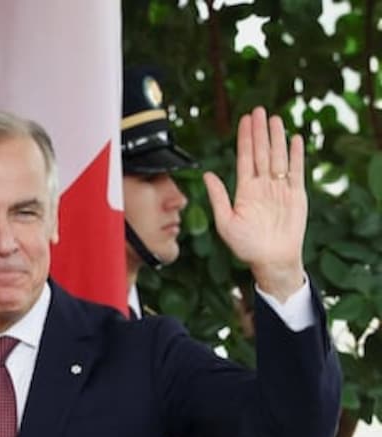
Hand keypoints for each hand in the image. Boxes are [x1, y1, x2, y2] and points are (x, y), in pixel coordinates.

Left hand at [204, 107, 306, 301]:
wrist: (271, 260)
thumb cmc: (246, 246)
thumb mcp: (225, 222)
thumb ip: (218, 197)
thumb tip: (207, 175)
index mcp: (244, 189)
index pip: (244, 157)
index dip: (245, 138)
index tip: (245, 120)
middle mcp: (262, 185)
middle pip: (261, 152)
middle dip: (260, 131)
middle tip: (259, 110)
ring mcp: (279, 188)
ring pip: (278, 156)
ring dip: (277, 138)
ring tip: (275, 119)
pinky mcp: (296, 194)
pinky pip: (296, 170)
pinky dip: (296, 155)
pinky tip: (295, 139)